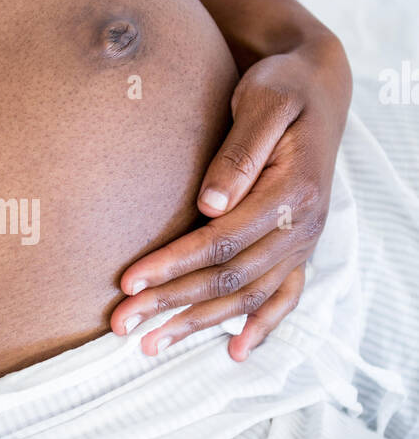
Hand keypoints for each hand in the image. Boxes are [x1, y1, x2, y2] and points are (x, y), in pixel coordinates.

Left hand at [110, 32, 351, 359]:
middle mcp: (304, 225)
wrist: (318, 85)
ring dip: (199, 323)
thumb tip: (210, 203)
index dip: (174, 264)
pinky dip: (262, 327)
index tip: (127, 281)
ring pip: (249, 296)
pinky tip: (236, 353)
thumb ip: (240, 151)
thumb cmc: (282, 86)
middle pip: (230, 278)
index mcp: (295, 191)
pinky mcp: (298, 247)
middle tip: (120, 323)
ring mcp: (304, 241)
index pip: (223, 240)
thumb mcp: (264, 101)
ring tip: (150, 345)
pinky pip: (284, 297)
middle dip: (171, 302)